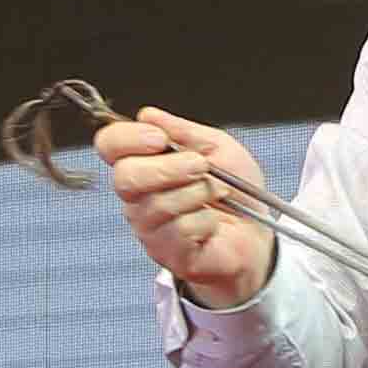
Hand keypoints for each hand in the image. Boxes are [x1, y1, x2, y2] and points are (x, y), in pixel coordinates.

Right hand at [100, 109, 276, 308]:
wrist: (258, 233)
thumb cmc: (236, 192)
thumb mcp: (217, 147)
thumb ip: (183, 131)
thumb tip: (148, 115)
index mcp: (145, 164)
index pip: (110, 145)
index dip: (128, 138)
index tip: (161, 139)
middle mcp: (138, 196)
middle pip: (125, 177)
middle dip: (169, 168)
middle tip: (201, 166)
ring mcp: (149, 227)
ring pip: (157, 204)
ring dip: (198, 193)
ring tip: (217, 194)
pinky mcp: (166, 253)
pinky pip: (179, 229)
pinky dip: (206, 220)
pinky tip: (213, 223)